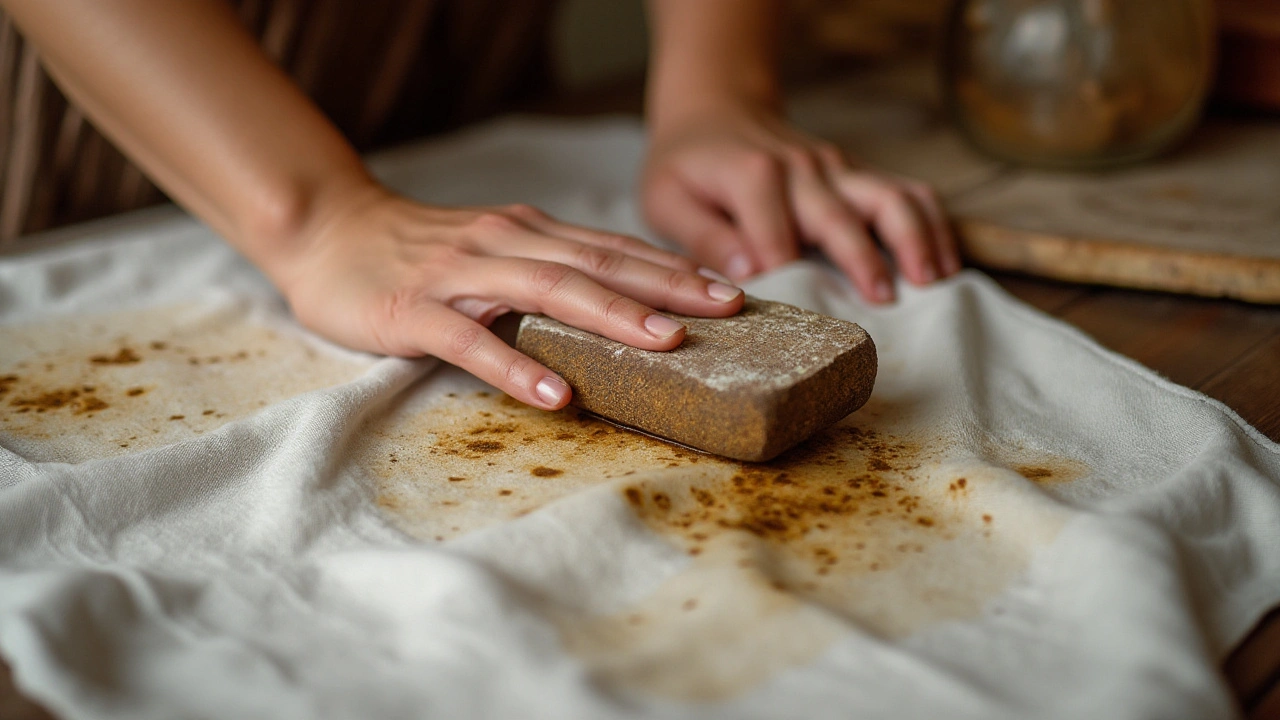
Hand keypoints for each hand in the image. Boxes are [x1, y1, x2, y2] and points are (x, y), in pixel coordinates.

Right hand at [275, 186, 744, 408]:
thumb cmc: (418, 253)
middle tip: (726, 312)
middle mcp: (505, 242)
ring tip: (666, 345)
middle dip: (667, 288)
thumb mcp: (494, 251)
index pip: (612, 248)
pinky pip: (473, 342)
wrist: (328, 231)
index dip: (673, 268)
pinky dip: (517, 367)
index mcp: (528, 231)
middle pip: (597, 264)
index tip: (730, 291)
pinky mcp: (417, 311)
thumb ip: (547, 269)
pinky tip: (555, 395)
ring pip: (548, 291)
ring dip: (611, 316)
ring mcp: (461, 275)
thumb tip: (619, 305)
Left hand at [641, 101, 959, 302]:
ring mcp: (837, 168)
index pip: (775, 237)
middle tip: (883, 303)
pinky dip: (933, 223)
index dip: (783, 274)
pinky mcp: (856, 174)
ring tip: (933, 281)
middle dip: (865, 259)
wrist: (715, 110)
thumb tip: (748, 274)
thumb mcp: (668, 201)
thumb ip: (703, 238)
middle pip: (843, 216)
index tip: (792, 315)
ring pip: (890, 196)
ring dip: (915, 237)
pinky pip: (907, 192)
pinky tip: (946, 262)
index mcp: (753, 176)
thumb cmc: (686, 166)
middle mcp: (803, 169)